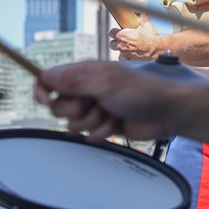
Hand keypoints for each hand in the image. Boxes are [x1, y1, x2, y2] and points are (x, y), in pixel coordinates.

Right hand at [33, 61, 175, 141]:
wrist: (165, 113)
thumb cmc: (141, 91)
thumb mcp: (104, 83)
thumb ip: (73, 82)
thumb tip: (46, 76)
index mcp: (84, 74)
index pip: (50, 80)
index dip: (42, 90)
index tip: (44, 100)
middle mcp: (86, 90)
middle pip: (58, 106)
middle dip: (74, 111)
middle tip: (92, 105)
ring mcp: (94, 108)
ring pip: (73, 123)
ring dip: (92, 122)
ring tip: (111, 113)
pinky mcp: (102, 125)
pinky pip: (88, 134)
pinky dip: (102, 132)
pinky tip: (117, 123)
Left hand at [109, 13, 161, 60]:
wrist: (158, 47)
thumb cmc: (151, 36)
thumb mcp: (146, 24)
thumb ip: (143, 17)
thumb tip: (143, 13)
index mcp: (122, 35)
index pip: (111, 33)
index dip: (114, 31)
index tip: (117, 31)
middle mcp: (121, 45)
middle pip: (111, 44)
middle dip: (115, 41)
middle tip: (122, 39)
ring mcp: (125, 54)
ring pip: (118, 52)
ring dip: (120, 50)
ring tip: (127, 47)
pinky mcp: (130, 60)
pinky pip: (124, 59)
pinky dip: (126, 57)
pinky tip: (131, 54)